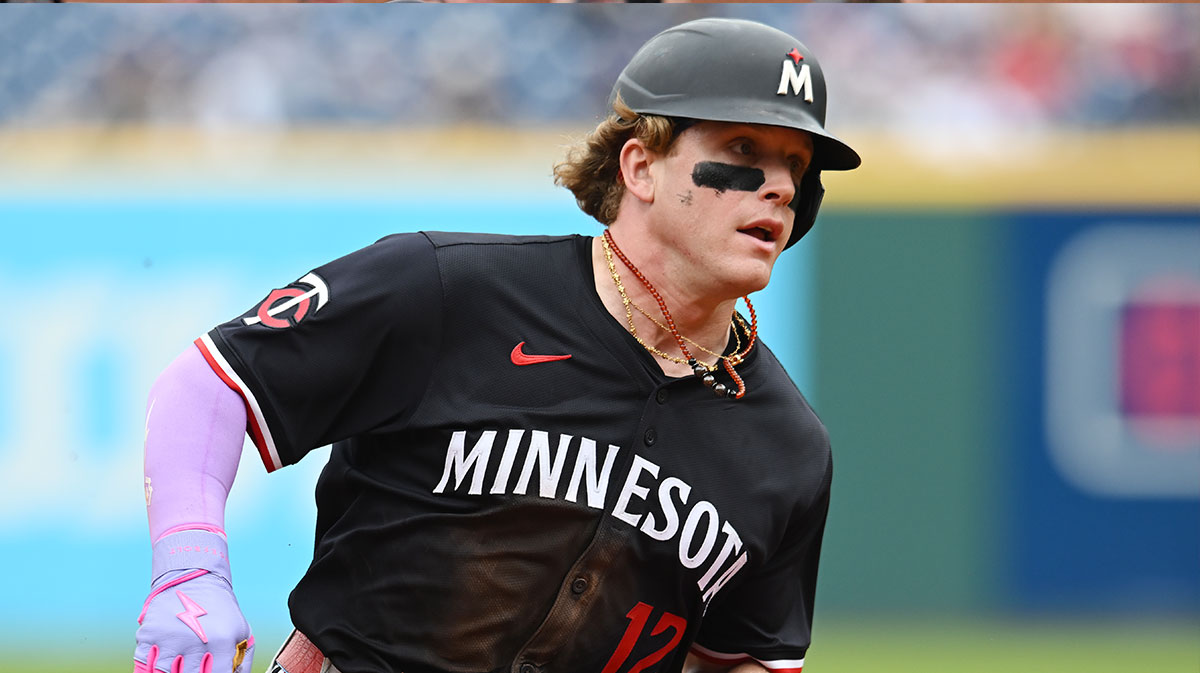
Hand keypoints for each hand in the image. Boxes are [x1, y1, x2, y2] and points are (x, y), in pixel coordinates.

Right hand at [133, 528, 253, 672]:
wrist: (194, 578)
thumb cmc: (220, 611)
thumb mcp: (241, 631)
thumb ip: (241, 662)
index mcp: (221, 642)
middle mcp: (195, 641)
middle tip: (190, 668)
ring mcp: (169, 638)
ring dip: (169, 672)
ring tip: (176, 666)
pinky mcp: (148, 634)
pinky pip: (143, 665)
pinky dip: (147, 670)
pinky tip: (158, 666)